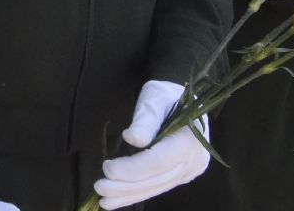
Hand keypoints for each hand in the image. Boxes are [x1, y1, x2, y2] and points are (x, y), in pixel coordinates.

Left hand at [92, 80, 209, 208]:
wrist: (182, 99)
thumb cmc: (166, 95)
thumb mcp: (154, 98)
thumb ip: (145, 120)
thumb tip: (132, 139)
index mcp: (191, 139)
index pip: (159, 161)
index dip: (133, 168)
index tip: (107, 169)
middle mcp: (194, 159)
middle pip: (157, 178)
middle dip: (127, 186)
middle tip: (99, 187)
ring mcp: (189, 169)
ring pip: (157, 186)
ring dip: (129, 195)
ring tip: (104, 200)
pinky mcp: (181, 175)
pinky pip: (158, 186)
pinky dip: (137, 193)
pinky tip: (117, 200)